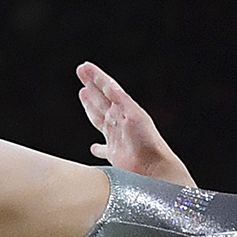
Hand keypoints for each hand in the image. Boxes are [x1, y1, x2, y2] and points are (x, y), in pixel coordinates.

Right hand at [76, 62, 195, 186]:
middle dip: (91, 85)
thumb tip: (110, 86)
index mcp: (124, 109)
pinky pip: (103, 149)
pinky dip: (97, 148)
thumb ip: (122, 102)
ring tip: (83, 94)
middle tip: (81, 72)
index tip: (83, 67)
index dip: (95, 77)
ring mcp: (117, 137)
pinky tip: (93, 148)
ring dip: (90, 106)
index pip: (107, 88)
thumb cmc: (148, 143)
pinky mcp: (116, 154)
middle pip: (101, 99)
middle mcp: (120, 120)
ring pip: (99, 118)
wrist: (155, 169)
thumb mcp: (135, 116)